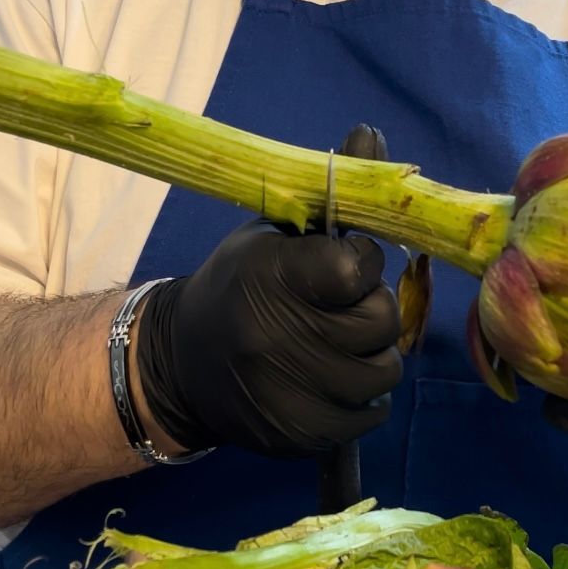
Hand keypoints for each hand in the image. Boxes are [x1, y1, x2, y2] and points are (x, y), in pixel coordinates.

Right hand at [134, 124, 401, 456]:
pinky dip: (364, 397)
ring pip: (386, 370)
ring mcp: (290, 393)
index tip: (340, 269)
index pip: (358, 264)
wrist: (181, 366)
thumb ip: (328, 193)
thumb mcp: (271, 236)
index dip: (359, 264)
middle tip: (337, 312)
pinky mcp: (302, 435)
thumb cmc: (237, 290)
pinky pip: (374, 412)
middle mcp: (277, 337)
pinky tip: (331, 382)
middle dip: (370, 311)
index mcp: (269, 275)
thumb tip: (373, 133)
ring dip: (371, 356)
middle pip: (381, 319)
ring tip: (334, 348)